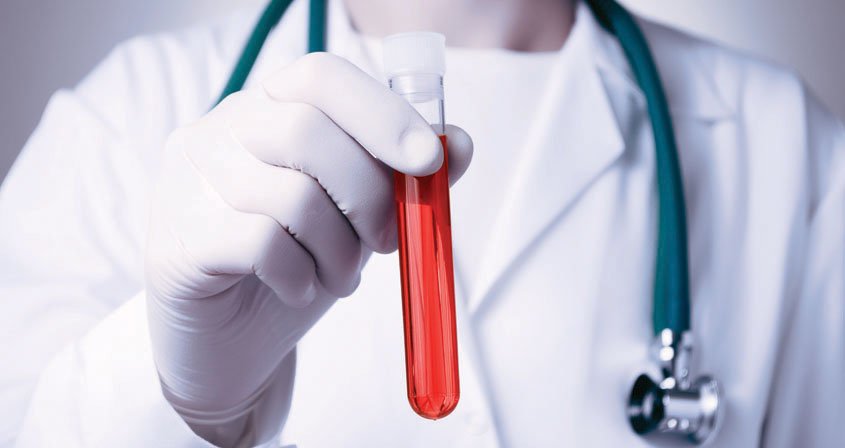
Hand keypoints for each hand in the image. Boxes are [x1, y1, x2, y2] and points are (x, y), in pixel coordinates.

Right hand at [144, 53, 472, 445]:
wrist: (226, 345)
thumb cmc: (293, 265)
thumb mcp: (356, 218)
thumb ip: (401, 178)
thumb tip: (459, 144)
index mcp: (264, 111)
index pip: (320, 76)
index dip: (382, 113)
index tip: (428, 161)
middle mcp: (219, 132)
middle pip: (307, 131)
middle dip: (369, 196)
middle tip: (386, 243)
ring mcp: (188, 183)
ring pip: (292, 195)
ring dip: (339, 250)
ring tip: (342, 279)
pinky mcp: (178, 241)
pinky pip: (261, 243)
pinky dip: (300, 274)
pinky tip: (301, 289)